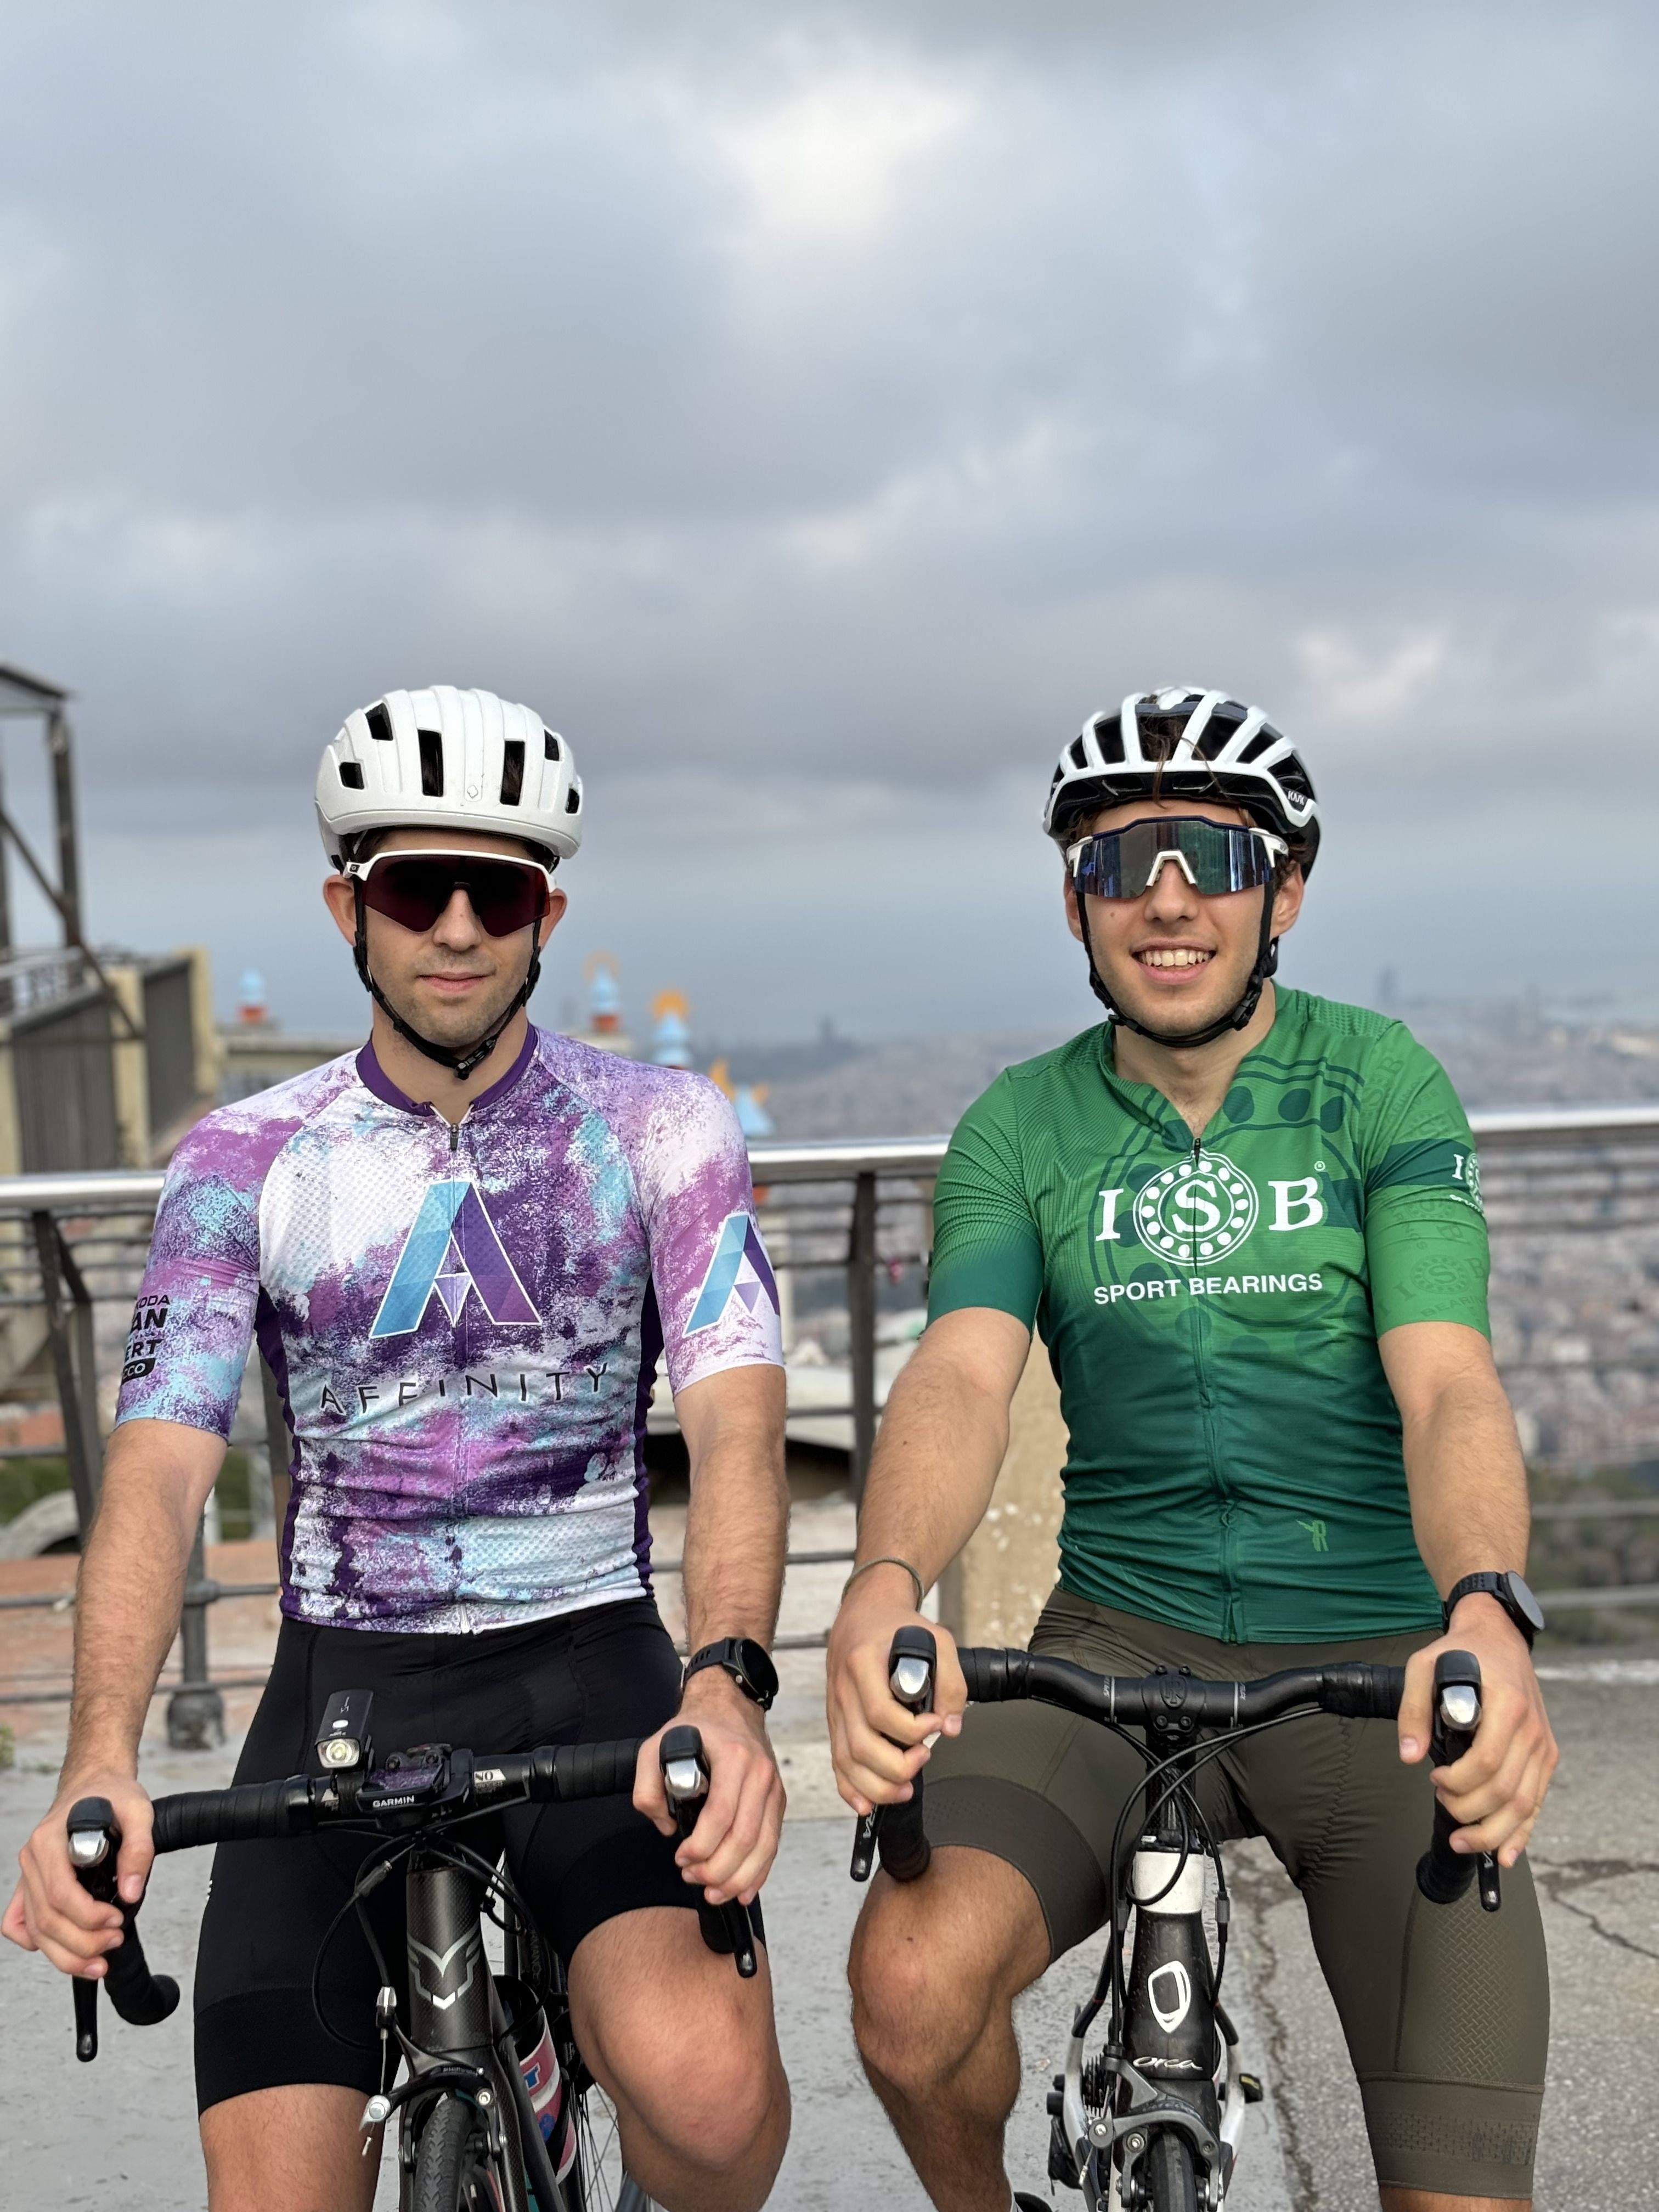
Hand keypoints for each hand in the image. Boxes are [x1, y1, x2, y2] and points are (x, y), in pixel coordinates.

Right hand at [3, 1768, 154, 1977]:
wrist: (95, 1784)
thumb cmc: (112, 1795)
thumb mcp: (138, 1811)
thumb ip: (139, 1849)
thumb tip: (132, 1893)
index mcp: (50, 1840)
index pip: (59, 1893)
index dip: (87, 1916)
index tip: (117, 1920)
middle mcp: (32, 1859)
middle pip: (46, 1918)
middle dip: (82, 1941)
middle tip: (114, 1942)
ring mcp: (29, 1874)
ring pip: (35, 1929)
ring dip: (65, 1954)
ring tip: (99, 1961)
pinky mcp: (31, 1885)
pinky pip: (18, 1923)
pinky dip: (35, 1942)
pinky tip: (61, 1950)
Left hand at [634, 1672, 785, 1909]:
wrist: (729, 1707)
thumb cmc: (694, 1730)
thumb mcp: (654, 1746)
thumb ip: (647, 1788)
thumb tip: (668, 1827)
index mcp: (733, 1757)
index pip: (721, 1814)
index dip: (700, 1846)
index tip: (680, 1857)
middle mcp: (760, 1773)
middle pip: (745, 1837)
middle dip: (717, 1869)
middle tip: (692, 1877)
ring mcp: (773, 1788)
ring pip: (763, 1846)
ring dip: (738, 1878)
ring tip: (713, 1892)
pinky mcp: (778, 1801)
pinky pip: (773, 1844)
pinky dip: (759, 1872)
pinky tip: (743, 1891)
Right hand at [825, 1565, 966, 1818]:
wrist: (865, 1613)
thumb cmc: (899, 1626)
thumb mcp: (937, 1639)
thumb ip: (951, 1681)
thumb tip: (951, 1727)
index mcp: (862, 1663)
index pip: (880, 1711)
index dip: (912, 1729)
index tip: (936, 1723)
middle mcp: (843, 1689)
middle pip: (861, 1745)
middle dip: (897, 1766)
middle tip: (925, 1756)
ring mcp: (835, 1708)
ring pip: (846, 1760)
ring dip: (877, 1785)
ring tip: (907, 1788)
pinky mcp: (836, 1722)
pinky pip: (836, 1762)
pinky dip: (849, 1788)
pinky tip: (867, 1804)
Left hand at [1398, 1595, 1558, 1867]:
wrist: (1498, 1638)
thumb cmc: (1460, 1652)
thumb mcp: (1424, 1666)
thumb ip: (1412, 1709)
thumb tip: (1408, 1756)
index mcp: (1508, 1704)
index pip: (1488, 1760)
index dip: (1458, 1781)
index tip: (1434, 1778)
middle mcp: (1532, 1729)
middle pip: (1505, 1790)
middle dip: (1469, 1810)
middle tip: (1441, 1801)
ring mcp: (1543, 1745)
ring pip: (1524, 1805)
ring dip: (1491, 1831)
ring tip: (1461, 1840)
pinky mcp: (1546, 1756)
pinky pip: (1537, 1802)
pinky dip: (1522, 1832)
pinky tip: (1504, 1853)